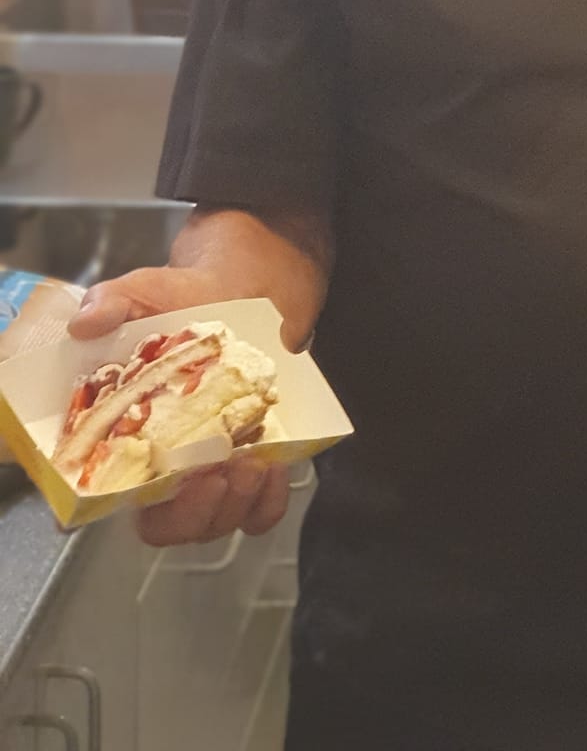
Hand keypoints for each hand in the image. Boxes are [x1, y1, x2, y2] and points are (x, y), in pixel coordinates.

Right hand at [69, 264, 301, 546]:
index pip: (100, 496)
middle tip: (213, 476)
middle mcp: (164, 467)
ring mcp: (210, 473)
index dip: (106, 509)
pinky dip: (267, 504)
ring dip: (231, 507)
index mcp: (125, 436)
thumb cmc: (189, 301)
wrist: (251, 288)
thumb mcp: (148, 290)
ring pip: (212, 523)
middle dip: (188, 515)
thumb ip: (113, 301)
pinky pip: (259, 512)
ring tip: (248, 465)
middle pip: (163, 525)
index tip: (141, 494)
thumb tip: (86, 321)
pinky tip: (273, 470)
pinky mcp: (253, 466)